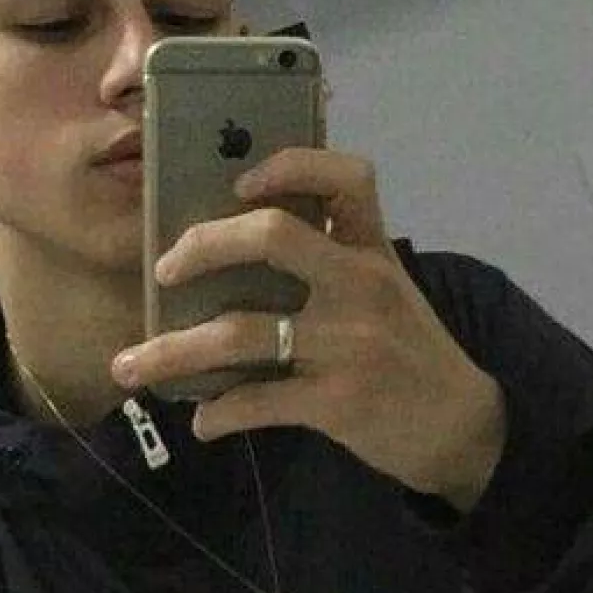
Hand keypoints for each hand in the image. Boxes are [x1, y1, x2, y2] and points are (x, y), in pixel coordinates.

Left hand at [112, 149, 507, 511]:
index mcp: (373, 250)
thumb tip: (237, 252)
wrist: (462, 426)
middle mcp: (362, 286)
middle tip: (164, 269)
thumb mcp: (387, 292)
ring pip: (240, 333)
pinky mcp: (338, 401)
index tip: (239, 182)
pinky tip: (204, 423)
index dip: (288, 165)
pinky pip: (256, 401)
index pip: (345, 177)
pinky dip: (218, 415)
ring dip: (171, 352)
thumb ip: (334, 262)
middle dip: (203, 246)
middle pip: (274, 236)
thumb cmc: (411, 352)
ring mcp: (349, 344)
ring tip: (130, 368)